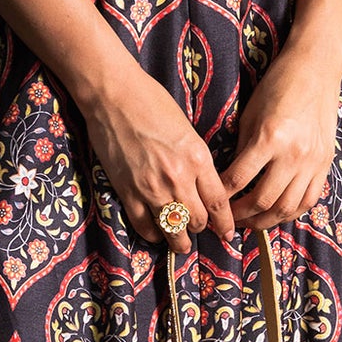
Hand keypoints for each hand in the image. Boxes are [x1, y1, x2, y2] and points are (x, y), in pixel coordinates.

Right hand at [77, 62, 235, 250]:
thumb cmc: (151, 103)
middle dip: (200, 229)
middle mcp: (178, 178)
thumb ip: (196, 160)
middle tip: (198, 230)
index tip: (227, 234)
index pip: (218, 203)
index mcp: (198, 159)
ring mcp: (151, 188)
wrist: (114, 96)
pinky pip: (144, 226)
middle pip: (197, 221)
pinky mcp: (127, 192)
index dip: (225, 224)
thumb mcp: (187, 130)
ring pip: (173, 230)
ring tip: (181, 245)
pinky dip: (152, 234)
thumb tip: (202, 185)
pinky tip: (156, 232)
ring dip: (179, 241)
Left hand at [218, 0, 341, 230]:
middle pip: (263, 200)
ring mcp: (313, 162)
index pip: (239, 179)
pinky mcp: (325, 164)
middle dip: (240, 215)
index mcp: (271, 138)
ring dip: (265, 221)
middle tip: (226, 221)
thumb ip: (242, 148)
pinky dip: (291, 213)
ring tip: (248, 223)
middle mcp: (294, 154)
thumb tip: (228, 178)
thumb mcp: (251, 114)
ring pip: (287, 208)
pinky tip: (276, 214)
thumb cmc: (277, 85)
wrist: (316, 69)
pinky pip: (309, 200)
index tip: (210, 202)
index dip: (221, 196)